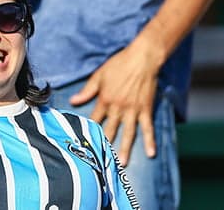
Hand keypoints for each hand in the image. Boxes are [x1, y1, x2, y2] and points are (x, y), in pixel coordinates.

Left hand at [69, 44, 159, 163]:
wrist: (142, 59)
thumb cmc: (119, 64)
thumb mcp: (99, 76)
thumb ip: (87, 90)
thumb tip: (73, 101)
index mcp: (105, 99)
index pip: (94, 119)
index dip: (88, 130)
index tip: (83, 143)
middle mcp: (118, 108)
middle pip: (110, 130)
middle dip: (105, 145)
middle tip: (101, 161)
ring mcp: (133, 110)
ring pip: (129, 133)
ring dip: (126, 149)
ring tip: (123, 163)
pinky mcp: (146, 109)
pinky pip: (148, 128)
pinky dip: (150, 141)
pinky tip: (151, 153)